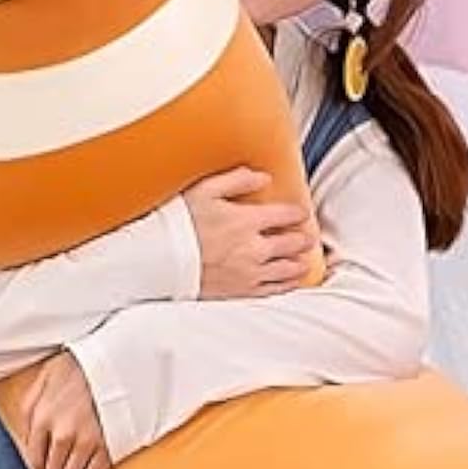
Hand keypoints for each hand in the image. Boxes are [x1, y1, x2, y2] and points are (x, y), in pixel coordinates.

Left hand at [12, 351, 111, 468]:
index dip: (41, 467)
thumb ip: (30, 405)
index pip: (35, 456)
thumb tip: (26, 432)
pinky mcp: (107, 446)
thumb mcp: (44, 378)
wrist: (115, 361)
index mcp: (42, 417)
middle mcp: (61, 433)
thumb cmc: (80, 367)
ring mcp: (85, 442)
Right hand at [183, 167, 318, 299]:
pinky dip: (287, 284)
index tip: (301, 213)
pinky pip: (274, 290)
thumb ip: (236, 180)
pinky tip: (291, 281)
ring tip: (303, 260)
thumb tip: (262, 177)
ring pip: (288, 269)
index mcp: (247, 220)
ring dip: (299, 262)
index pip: (286, 215)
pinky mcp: (241, 291)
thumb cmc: (178, 224)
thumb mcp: (204, 190)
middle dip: (302, 238)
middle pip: (292, 243)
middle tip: (306, 237)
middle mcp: (254, 248)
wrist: (161, 261)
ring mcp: (250, 272)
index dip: (298, 213)